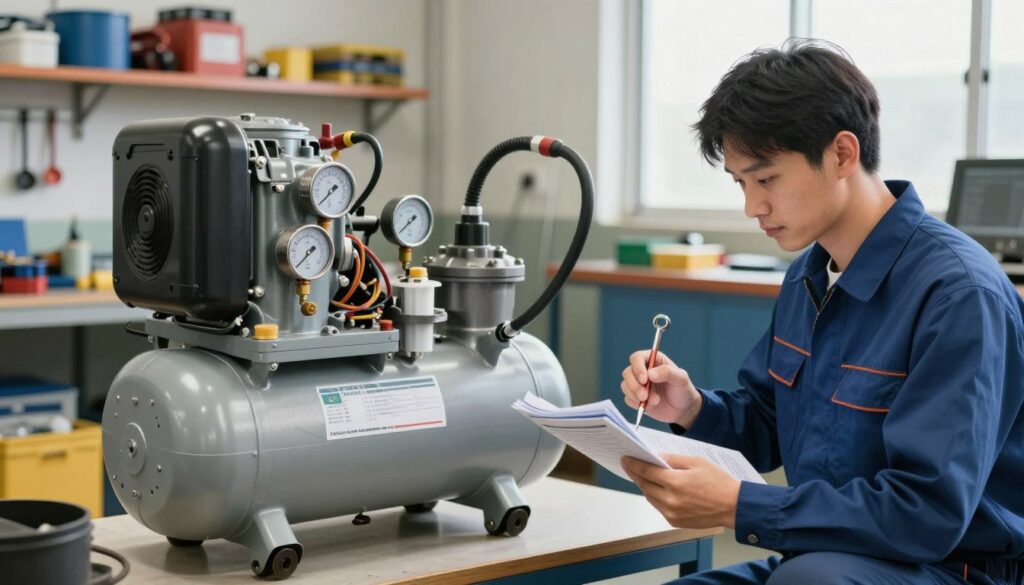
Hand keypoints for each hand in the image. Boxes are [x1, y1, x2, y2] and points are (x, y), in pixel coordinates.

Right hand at [621, 350, 701, 427]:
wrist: (683, 410)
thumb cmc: (683, 390)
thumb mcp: (681, 379)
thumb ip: (667, 372)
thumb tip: (650, 373)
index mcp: (653, 361)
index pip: (637, 358)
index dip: (637, 367)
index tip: (644, 380)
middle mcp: (643, 371)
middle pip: (628, 373)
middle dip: (635, 386)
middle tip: (645, 396)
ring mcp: (638, 384)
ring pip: (625, 386)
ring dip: (636, 395)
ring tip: (654, 402)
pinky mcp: (635, 397)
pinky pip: (627, 398)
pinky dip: (635, 403)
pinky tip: (649, 406)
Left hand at [621, 454, 739, 528]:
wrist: (733, 506)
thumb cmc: (718, 482)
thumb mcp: (697, 462)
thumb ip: (674, 459)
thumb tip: (656, 457)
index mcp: (675, 482)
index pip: (646, 471)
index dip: (633, 464)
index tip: (625, 458)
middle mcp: (670, 500)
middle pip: (645, 484)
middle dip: (636, 474)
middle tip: (629, 465)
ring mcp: (671, 513)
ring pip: (650, 497)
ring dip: (645, 485)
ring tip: (643, 475)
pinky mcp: (675, 521)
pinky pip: (659, 507)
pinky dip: (656, 497)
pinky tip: (658, 489)